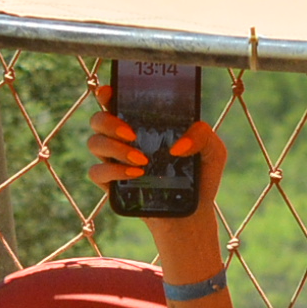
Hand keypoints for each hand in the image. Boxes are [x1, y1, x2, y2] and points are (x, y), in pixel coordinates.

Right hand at [85, 104, 227, 230]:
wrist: (191, 216)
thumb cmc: (199, 177)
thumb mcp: (212, 151)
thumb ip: (202, 135)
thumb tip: (177, 145)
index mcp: (143, 123)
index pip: (117, 101)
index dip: (107, 93)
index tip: (110, 91)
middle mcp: (124, 139)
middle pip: (98, 119)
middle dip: (109, 121)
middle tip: (132, 134)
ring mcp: (114, 161)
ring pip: (94, 142)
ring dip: (114, 148)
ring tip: (142, 160)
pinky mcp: (110, 185)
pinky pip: (96, 171)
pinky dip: (113, 171)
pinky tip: (136, 175)